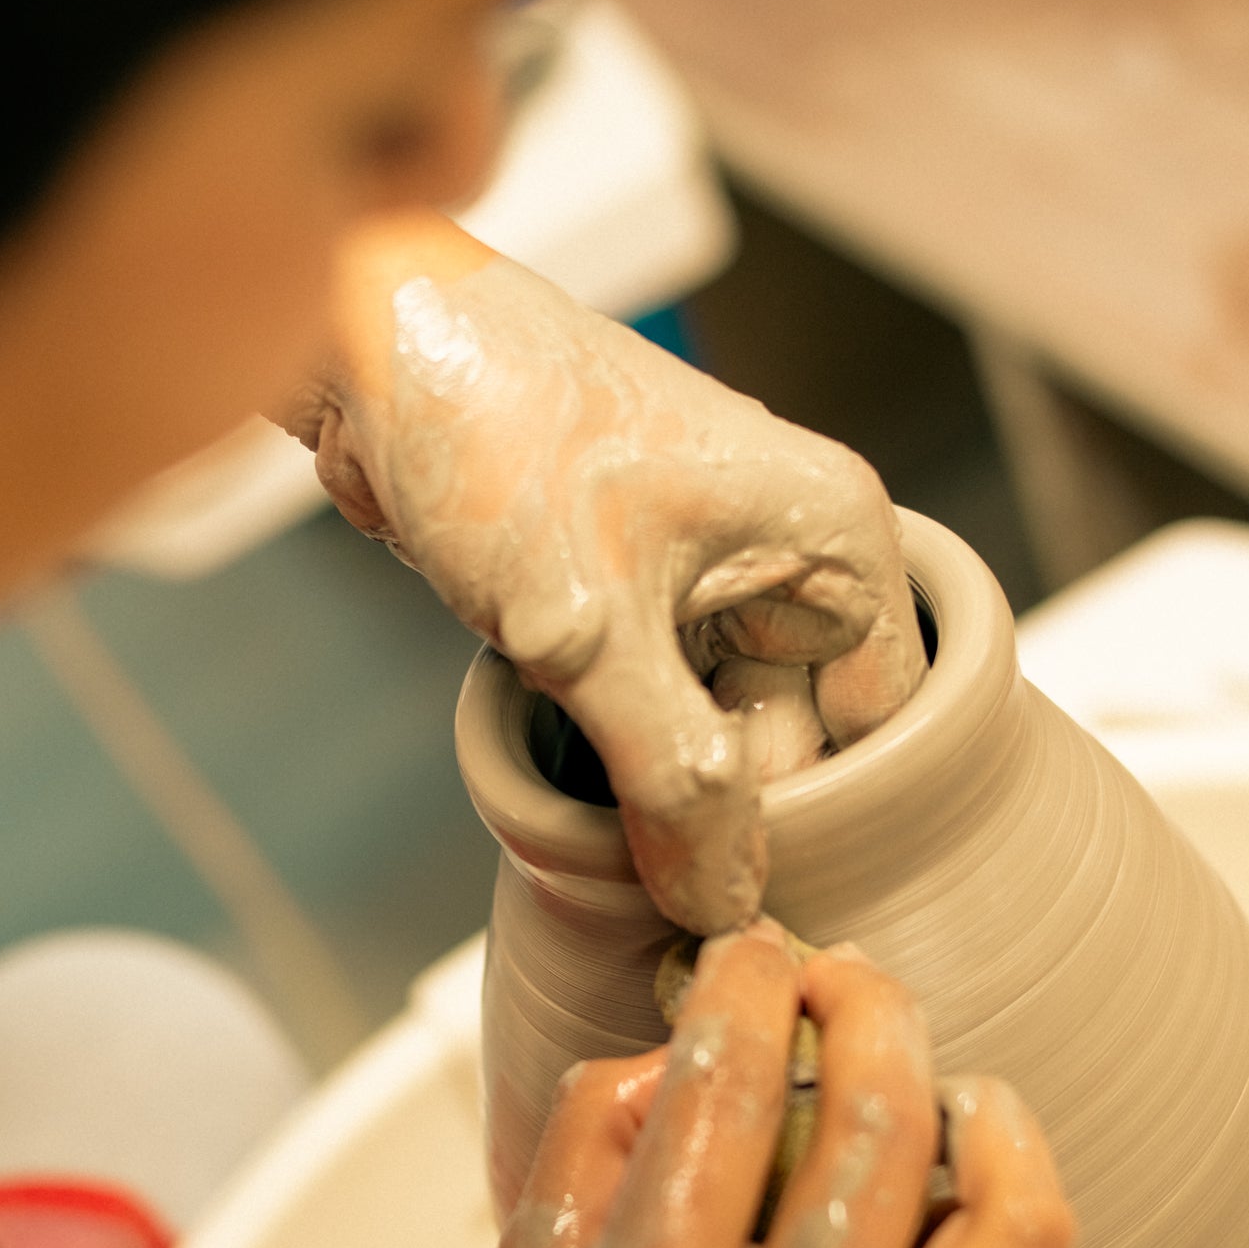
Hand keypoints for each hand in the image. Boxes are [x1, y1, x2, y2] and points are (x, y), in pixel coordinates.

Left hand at [283, 217, 924, 933]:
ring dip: (667, 789)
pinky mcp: (632, 593)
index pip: (883, 725)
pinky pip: (655, 707)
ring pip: (721, 730)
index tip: (748, 889)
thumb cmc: (492, 429)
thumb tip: (726, 903)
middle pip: (803, 738)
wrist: (365, 343)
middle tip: (660, 883)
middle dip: (733, 811)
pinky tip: (579, 784)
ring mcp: (708, 574)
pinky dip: (620, 753)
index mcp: (830, 536)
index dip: (823, 815)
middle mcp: (787, 553)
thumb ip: (671, 777)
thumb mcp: (589, 630)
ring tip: (614, 840)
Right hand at [399, 930, 1073, 1247]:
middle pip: (886, 1114)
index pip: (730, 1079)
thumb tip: (694, 1051)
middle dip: (871, 1001)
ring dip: (988, 1111)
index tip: (750, 953)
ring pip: (1011, 1217)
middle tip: (841, 979)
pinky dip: (1007, 1235)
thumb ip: (589, 1156)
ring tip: (949, 1085)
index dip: (750, 978)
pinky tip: (959, 1206)